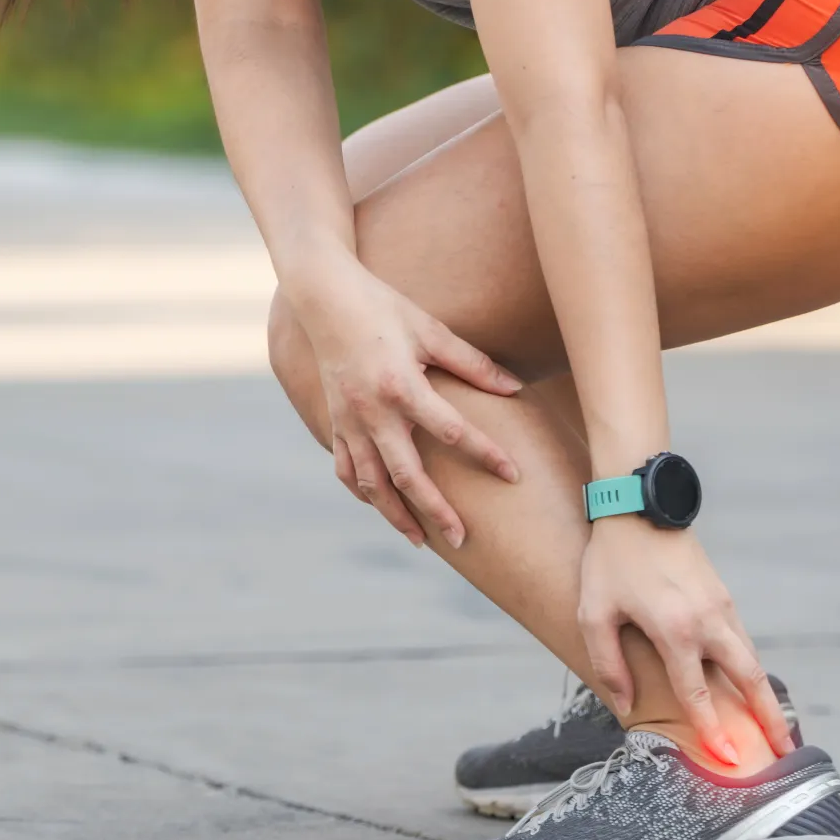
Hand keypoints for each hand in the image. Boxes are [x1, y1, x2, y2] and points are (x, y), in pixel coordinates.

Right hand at [298, 263, 521, 547]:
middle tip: (462, 539)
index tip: (512, 475)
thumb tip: (514, 388)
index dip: (485, 454)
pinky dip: (363, 492)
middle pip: (408, 475)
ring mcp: (349, 421)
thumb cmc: (383, 308)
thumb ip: (473, 363)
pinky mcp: (335, 422)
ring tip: (421, 541)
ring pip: (372, 483)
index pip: (452, 431)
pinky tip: (381, 506)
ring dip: (396, 515)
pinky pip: (346, 468)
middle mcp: (372, 412)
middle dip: (435, 511)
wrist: (324, 299)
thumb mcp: (431, 330)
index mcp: (401, 386)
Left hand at [577, 517, 793, 763]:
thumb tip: (626, 706)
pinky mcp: (723, 596)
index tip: (728, 760)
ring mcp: (721, 606)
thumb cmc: (610, 561)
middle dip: (770, 718)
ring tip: (777, 728)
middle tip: (787, 753)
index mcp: (675, 630)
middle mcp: (707, 621)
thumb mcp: (594, 613)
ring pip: (752, 659)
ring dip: (766, 694)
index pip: (698, 693)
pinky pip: (743, 641)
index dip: (712, 729)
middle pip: (749, 679)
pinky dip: (752, 669)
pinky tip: (751, 687)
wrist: (638, 506)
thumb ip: (608, 664)